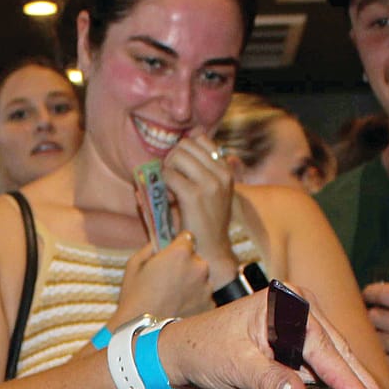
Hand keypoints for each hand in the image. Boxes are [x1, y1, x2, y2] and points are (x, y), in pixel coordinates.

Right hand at [112, 234, 210, 324]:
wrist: (142, 333)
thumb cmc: (135, 298)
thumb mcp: (134, 264)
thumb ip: (151, 247)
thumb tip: (160, 243)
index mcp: (180, 253)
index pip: (188, 238)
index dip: (178, 246)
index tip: (172, 256)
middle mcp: (199, 267)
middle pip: (196, 260)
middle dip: (186, 267)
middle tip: (169, 282)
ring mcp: (207, 288)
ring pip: (201, 280)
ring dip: (191, 286)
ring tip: (172, 299)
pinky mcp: (210, 306)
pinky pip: (203, 298)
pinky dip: (195, 302)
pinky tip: (178, 310)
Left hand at [158, 285, 388, 388]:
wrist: (182, 352)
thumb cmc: (204, 350)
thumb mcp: (234, 364)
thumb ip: (266, 378)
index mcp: (288, 305)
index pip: (326, 349)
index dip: (350, 380)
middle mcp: (301, 312)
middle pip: (342, 355)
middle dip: (370, 388)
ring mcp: (301, 331)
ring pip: (338, 366)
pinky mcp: (297, 349)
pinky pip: (325, 372)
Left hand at [162, 135, 238, 285]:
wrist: (210, 249)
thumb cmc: (205, 221)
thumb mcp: (210, 190)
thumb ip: (200, 168)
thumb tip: (181, 145)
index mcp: (225, 169)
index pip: (200, 139)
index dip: (183, 150)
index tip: (180, 169)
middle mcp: (220, 173)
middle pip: (185, 144)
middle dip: (172, 158)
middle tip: (170, 179)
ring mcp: (209, 183)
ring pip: (176, 156)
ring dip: (166, 169)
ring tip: (169, 188)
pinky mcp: (194, 195)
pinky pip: (169, 175)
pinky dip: (162, 184)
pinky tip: (167, 197)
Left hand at [363, 283, 388, 388]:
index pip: (385, 293)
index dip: (370, 293)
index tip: (366, 296)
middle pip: (373, 316)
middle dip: (367, 317)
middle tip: (366, 320)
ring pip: (373, 339)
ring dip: (371, 339)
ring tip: (372, 339)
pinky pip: (380, 361)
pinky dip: (377, 359)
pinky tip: (379, 358)